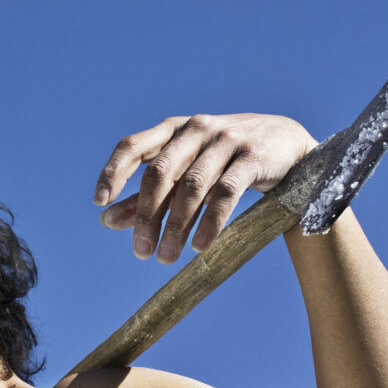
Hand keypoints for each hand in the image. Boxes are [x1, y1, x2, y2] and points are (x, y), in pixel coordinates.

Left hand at [94, 113, 317, 263]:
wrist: (287, 145)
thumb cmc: (226, 161)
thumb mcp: (187, 173)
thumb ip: (150, 196)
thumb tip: (107, 220)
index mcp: (173, 130)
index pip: (133, 146)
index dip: (113, 172)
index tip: (100, 202)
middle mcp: (195, 130)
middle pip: (160, 172)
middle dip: (147, 215)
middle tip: (140, 252)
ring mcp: (225, 140)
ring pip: (192, 186)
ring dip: (176, 226)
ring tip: (166, 258)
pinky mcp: (252, 156)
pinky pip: (226, 192)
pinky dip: (211, 222)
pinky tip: (199, 247)